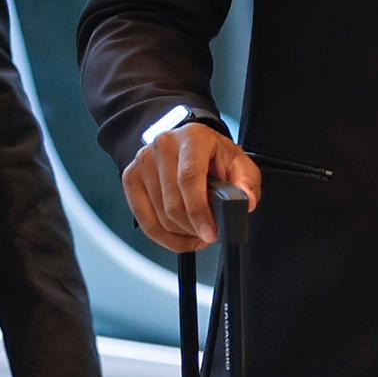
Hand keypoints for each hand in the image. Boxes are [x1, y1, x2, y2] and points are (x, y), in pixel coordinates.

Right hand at [123, 117, 259, 251]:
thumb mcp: (239, 164)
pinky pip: (145, 221)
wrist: (188, 144)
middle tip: (210, 235)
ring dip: (182, 234)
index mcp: (192, 138)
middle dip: (194, 228)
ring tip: (198, 232)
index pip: (189, 178)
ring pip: (160, 216)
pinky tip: (181, 236)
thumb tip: (245, 202)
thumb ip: (246, 183)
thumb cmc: (213, 155)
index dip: (199, 211)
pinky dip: (165, 237)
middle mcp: (163, 145)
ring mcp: (143, 161)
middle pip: (173, 203)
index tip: (210, 234)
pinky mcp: (131, 178)